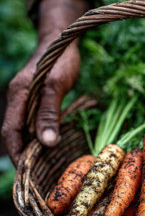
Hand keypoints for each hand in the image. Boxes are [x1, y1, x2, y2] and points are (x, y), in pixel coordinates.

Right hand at [1, 0, 89, 165]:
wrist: (62, 39)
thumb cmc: (59, 59)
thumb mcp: (56, 86)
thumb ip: (50, 113)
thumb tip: (46, 143)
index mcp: (18, 96)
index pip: (10, 132)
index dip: (16, 153)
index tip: (25, 172)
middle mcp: (18, 99)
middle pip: (15, 133)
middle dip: (23, 155)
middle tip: (36, 176)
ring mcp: (27, 99)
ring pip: (25, 129)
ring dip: (32, 147)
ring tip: (43, 168)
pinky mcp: (37, 99)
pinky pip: (34, 122)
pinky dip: (39, 136)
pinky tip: (49, 146)